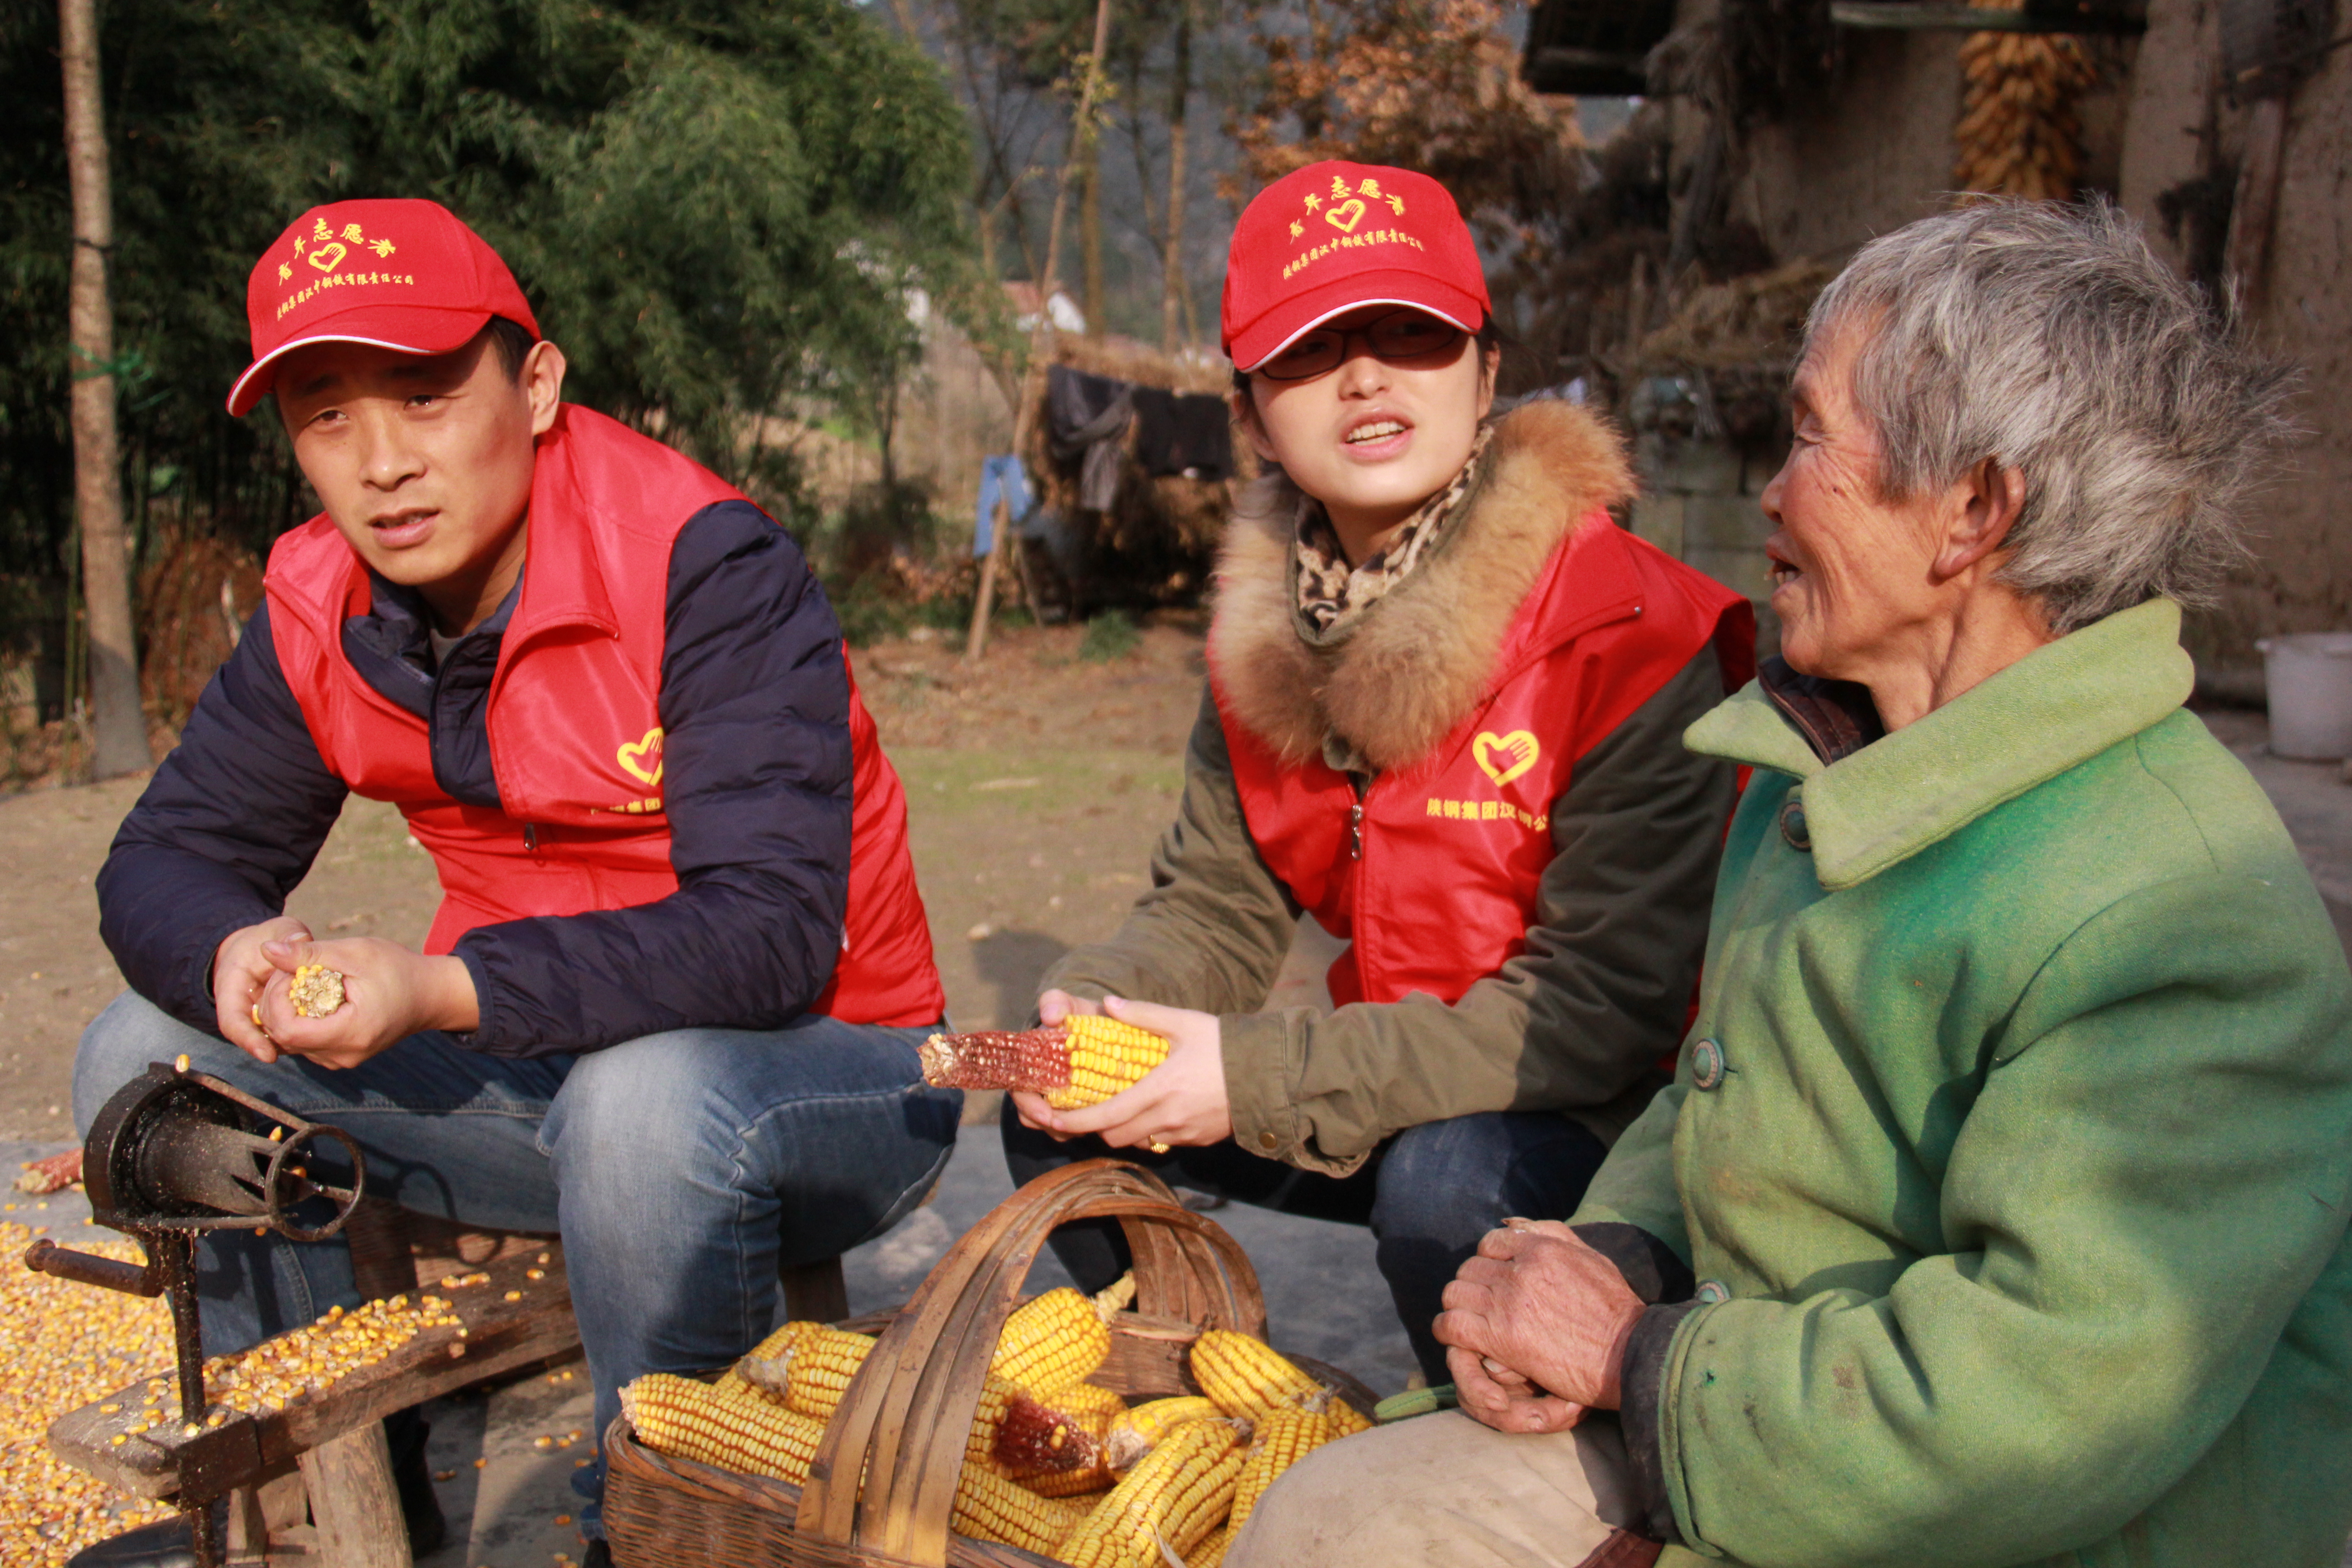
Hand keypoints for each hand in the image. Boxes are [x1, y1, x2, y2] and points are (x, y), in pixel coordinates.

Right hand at [214, 917, 315, 1062]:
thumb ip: (288, 935)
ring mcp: (261, 1017)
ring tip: (324, 1039)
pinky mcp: (280, 1021)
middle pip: (256, 1036)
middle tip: (312, 1041)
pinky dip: (307, 1034)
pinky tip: (329, 1034)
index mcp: (231, 986)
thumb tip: (298, 940)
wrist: (262, 945)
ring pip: (275, 1038)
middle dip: (280, 1041)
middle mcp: (242, 1008)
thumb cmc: (268, 936)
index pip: (232, 1022)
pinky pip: (291, 1033)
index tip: (268, 1055)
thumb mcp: (278, 928)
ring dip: (297, 1040)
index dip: (249, 1040)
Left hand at [248, 935, 479, 1070]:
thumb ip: (309, 954)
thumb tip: (265, 950)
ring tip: (301, 982)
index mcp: (350, 1033)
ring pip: (289, 1042)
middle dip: (275, 1002)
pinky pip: (303, 1044)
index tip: (286, 972)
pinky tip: (310, 997)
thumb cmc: (398, 969)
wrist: (430, 995)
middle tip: (289, 972)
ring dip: (285, 1010)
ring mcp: (341, 1060)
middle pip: (283, 1038)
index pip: (287, 1030)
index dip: (275, 1000)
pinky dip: (297, 1020)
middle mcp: (343, 1055)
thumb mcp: (355, 953)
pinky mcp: (339, 1057)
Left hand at [1012, 994, 1231, 1151]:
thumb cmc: (1226, 1047)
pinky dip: (1148, 1131)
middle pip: (1114, 1137)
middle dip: (1095, 1127)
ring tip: (1118, 1106)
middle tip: (1083, 1111)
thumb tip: (1108, 1003)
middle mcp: (1166, 1119)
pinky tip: (1152, 1109)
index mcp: (1158, 1090)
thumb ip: (1143, 1014)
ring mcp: (1182, 1133)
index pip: (1104, 1116)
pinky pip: (1161, 1142)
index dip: (1073, 1122)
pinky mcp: (1197, 1140)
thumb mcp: (1184, 1023)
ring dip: (1122, 1130)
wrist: (1271, 1076)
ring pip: (1137, 1142)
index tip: (1052, 1119)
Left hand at [1434, 1220, 1644, 1433]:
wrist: (1630, 1354)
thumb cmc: (1616, 1310)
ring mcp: (1508, 1303)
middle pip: (1469, 1269)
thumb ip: (1554, 1234)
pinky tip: (1454, 1338)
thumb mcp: (1592, 1257)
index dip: (1487, 1262)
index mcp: (1541, 1249)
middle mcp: (1519, 1271)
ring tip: (1466, 1320)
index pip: (1489, 1244)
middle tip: (1479, 1304)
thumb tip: (1513, 1223)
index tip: (1492, 1280)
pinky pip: (1451, 1325)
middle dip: (1471, 1286)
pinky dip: (1445, 1330)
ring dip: (1457, 1307)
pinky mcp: (1500, 1337)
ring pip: (1455, 1294)